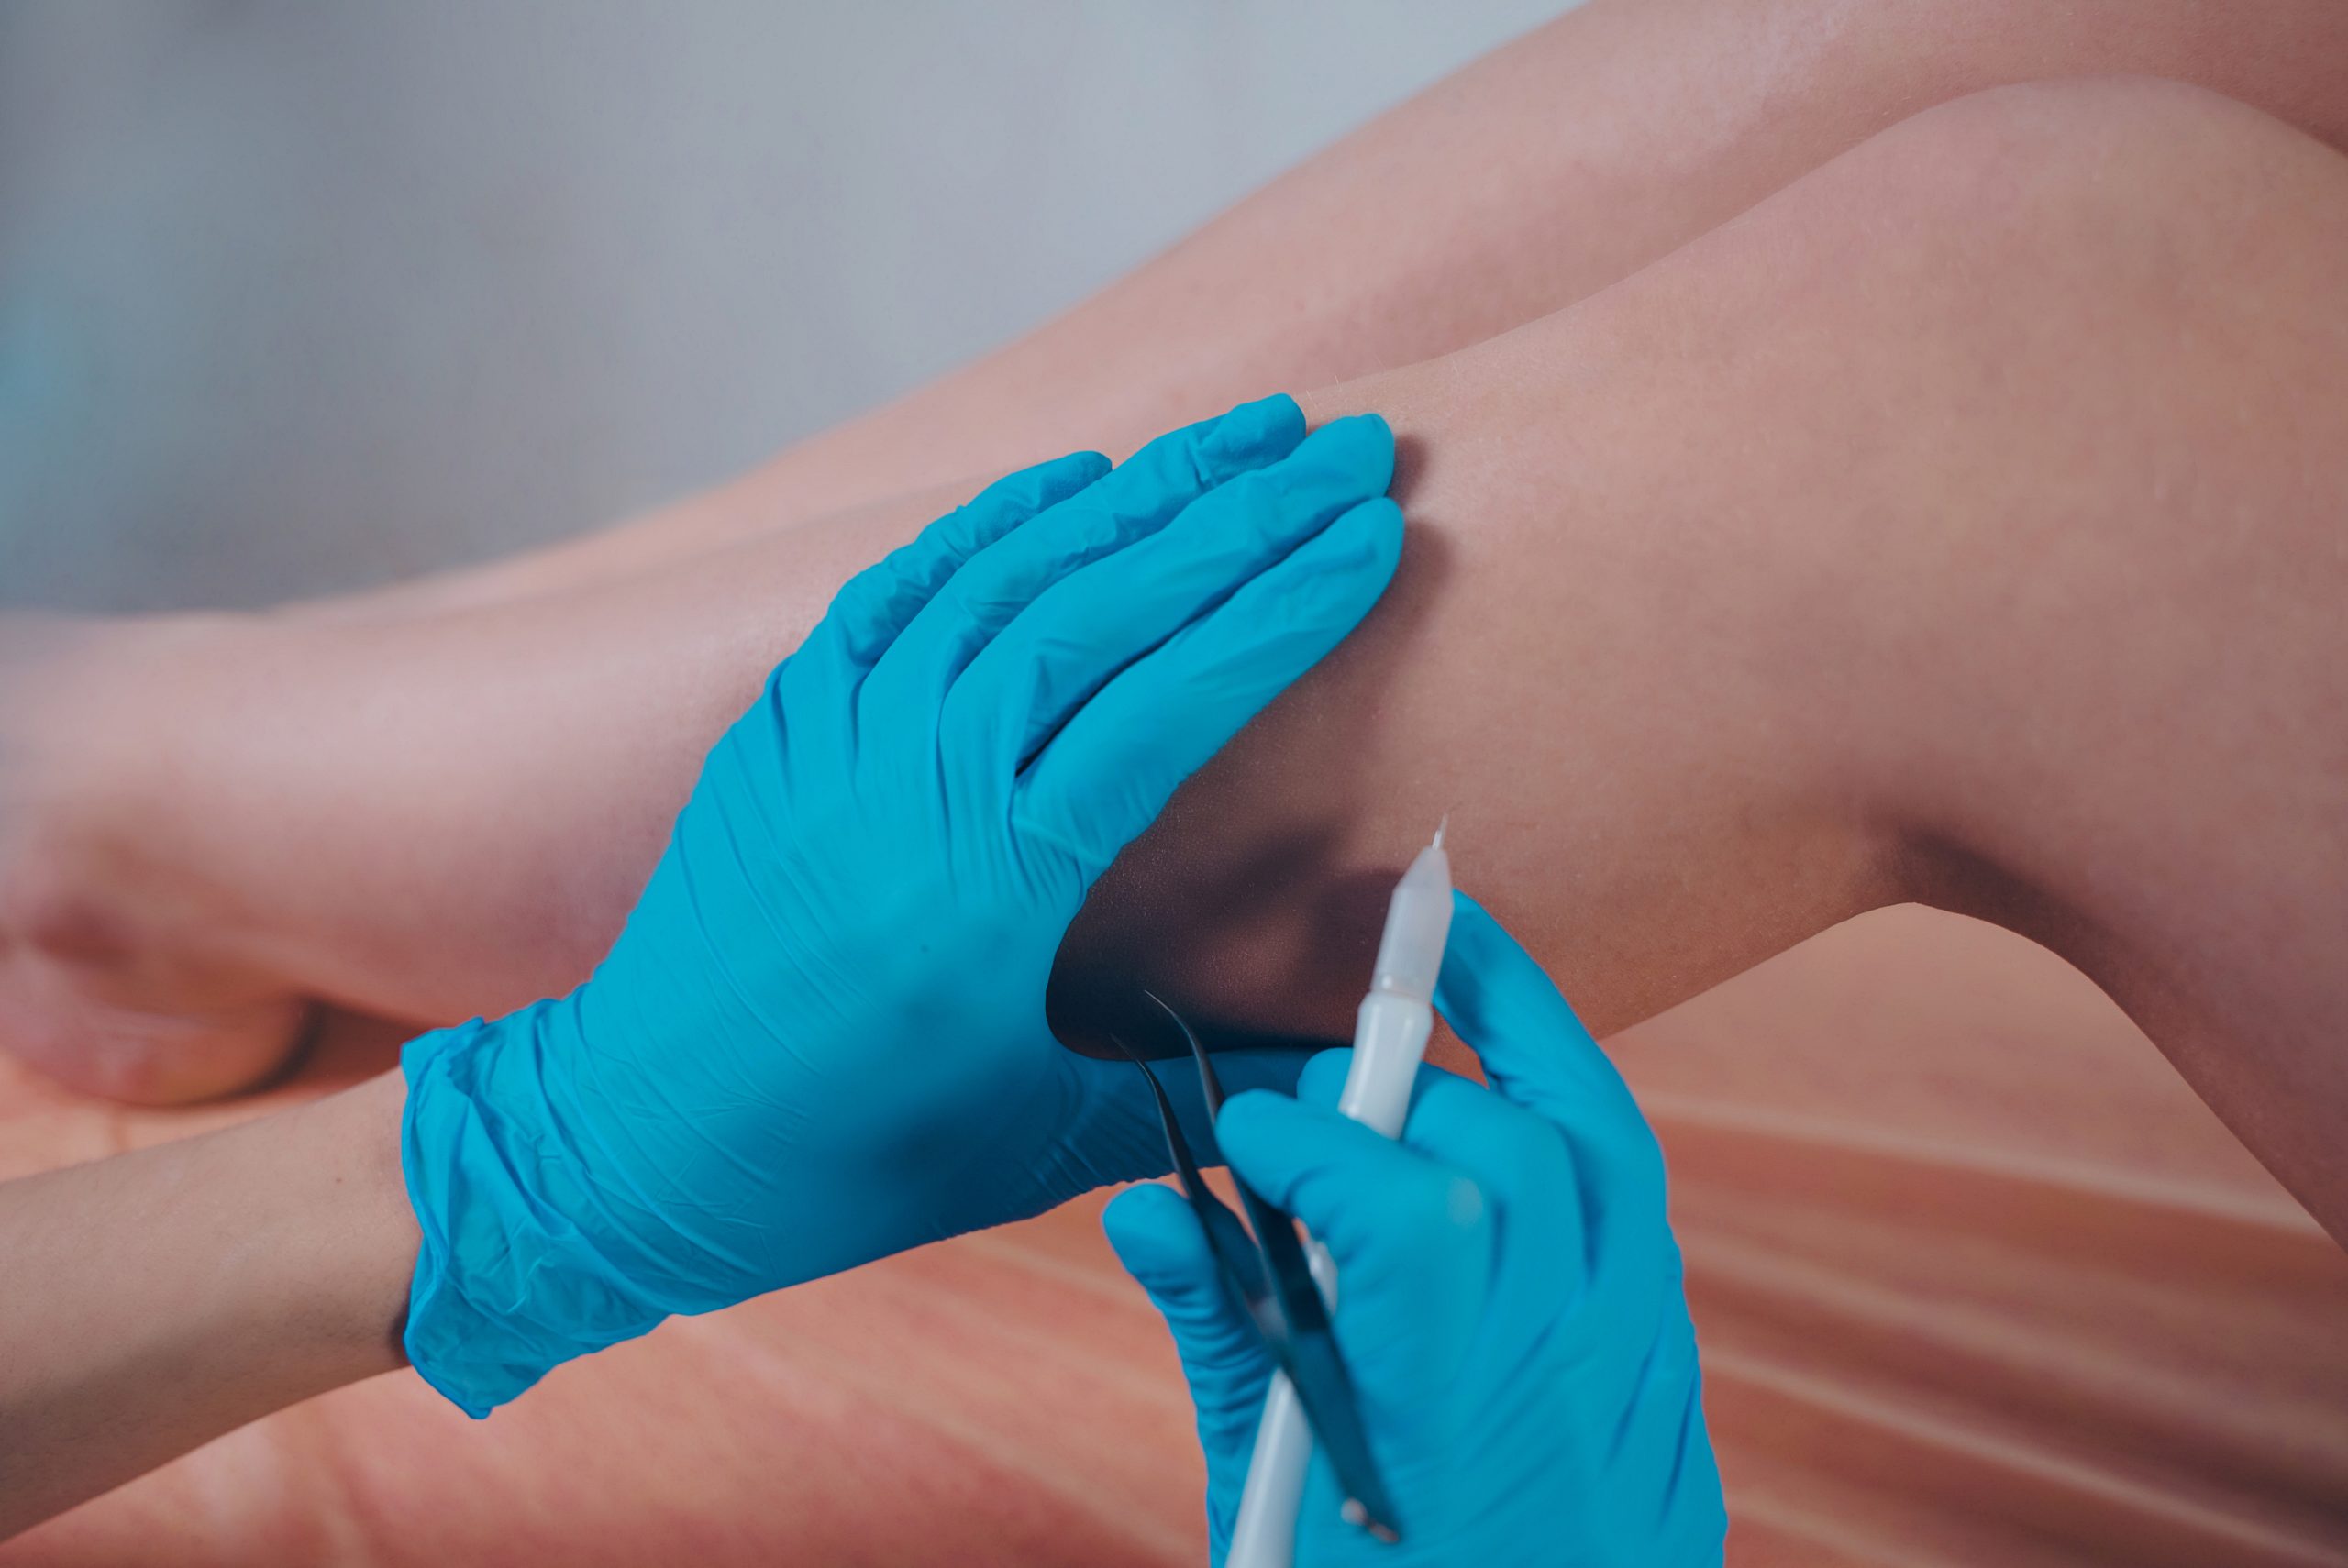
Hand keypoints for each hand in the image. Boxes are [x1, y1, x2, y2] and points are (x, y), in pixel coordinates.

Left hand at [396, 394, 1404, 1414]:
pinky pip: (903, 589)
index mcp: (999, 880)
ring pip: (1010, 573)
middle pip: (1106, 605)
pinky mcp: (788, 722)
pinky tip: (1074, 476)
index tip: (1373, 530)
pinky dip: (993, 523)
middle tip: (1351, 446)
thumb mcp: (1038, 1143)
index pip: (1171, 698)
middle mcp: (920, 778)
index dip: (1282, 606)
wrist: (627, 1147)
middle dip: (1243, 514)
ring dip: (1140, 491)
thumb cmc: (843, 1163)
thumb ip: (1200, 1091)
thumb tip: (1342, 1066)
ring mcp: (841, 733)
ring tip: (1246, 432)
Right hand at [1106, 893, 1726, 1565]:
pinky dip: (1570, 1124)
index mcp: (1448, 1433)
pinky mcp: (1669, 1384)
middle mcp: (1564, 1388)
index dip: (1314, 1142)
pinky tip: (1511, 1092)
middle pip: (1510, 1152)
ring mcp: (1638, 1381)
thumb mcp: (1274, 1508)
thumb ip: (1226, 1344)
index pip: (1408, 1210)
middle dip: (1401, 1080)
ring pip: (1603, 1151)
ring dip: (1520, 1040)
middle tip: (1318, 1083)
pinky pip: (1635, 1211)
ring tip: (1454, 957)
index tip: (1243, 1134)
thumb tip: (1149, 1204)